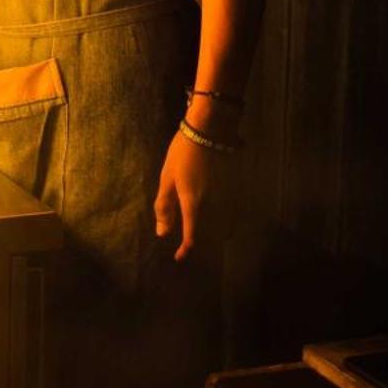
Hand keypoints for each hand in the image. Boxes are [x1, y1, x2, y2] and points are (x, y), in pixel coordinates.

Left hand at [153, 127, 232, 261]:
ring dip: (199, 220)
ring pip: (210, 216)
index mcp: (193, 201)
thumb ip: (164, 206)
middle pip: (202, 226)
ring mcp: (220, 194)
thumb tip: (162, 233)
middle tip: (176, 228)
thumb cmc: (182, 153)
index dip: (185, 249)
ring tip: (184, 211)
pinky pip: (216, 205)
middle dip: (191, 233)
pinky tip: (196, 196)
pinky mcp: (226, 186)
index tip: (178, 258)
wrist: (206, 129)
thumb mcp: (167, 178)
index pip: (191, 234)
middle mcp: (210, 202)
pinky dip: (206, 208)